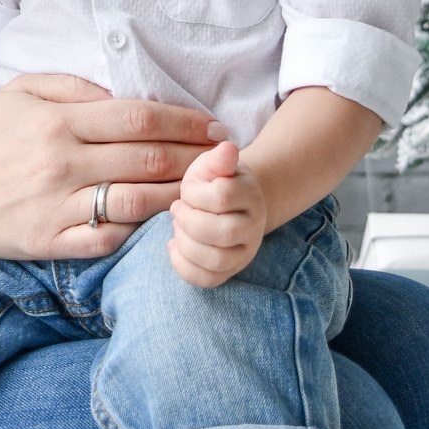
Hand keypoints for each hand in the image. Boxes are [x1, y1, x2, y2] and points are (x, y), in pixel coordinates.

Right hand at [0, 74, 218, 261]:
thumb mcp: (19, 94)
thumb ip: (71, 87)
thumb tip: (121, 92)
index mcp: (58, 121)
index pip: (140, 117)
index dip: (186, 121)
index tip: (213, 128)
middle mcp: (62, 161)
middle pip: (148, 158)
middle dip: (196, 158)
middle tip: (226, 160)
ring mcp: (57, 204)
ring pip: (138, 200)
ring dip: (180, 196)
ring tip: (207, 192)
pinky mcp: (51, 241)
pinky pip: (109, 238)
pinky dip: (141, 231)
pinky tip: (163, 224)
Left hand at [168, 141, 266, 286]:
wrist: (229, 203)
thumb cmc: (214, 180)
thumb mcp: (212, 164)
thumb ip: (218, 158)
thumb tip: (227, 148)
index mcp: (250, 194)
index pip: (222, 197)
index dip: (195, 195)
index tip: (186, 191)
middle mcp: (254, 226)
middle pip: (222, 232)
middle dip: (189, 222)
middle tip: (176, 210)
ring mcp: (245, 251)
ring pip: (216, 259)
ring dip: (186, 244)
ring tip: (177, 228)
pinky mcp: (230, 270)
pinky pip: (208, 279)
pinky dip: (183, 266)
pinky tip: (174, 246)